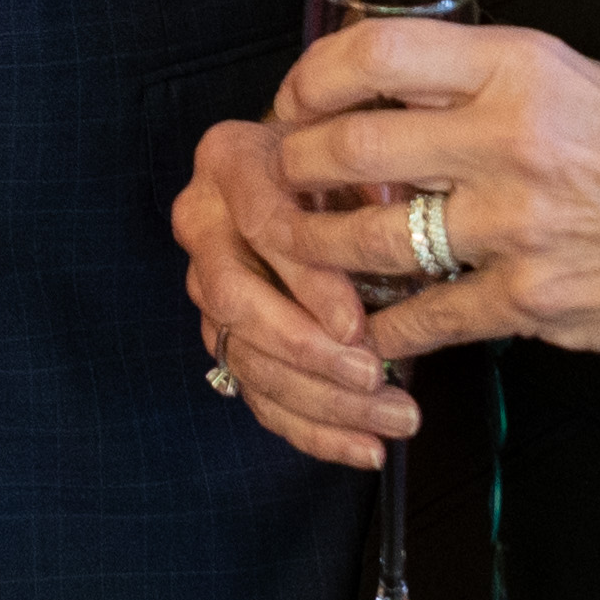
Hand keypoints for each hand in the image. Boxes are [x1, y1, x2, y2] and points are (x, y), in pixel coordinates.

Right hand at [177, 114, 418, 474]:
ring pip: (246, 357)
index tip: (357, 325)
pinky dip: (312, 431)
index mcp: (230, 162)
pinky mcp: (225, 336)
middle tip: (373, 376)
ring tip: (397, 418)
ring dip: (322, 399)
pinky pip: (256, 395)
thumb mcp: (361, 151)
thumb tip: (397, 225)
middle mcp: (202, 223)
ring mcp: (206, 286)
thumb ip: (374, 179)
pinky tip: (365, 448)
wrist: (306, 168)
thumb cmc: (345, 156)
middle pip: (236, 301)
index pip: (261, 226)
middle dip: (306, 349)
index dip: (307, 282)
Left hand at [221, 13, 599, 382]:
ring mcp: (520, 227)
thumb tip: (401, 86)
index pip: (376, 55)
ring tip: (304, 251)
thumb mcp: (591, 83)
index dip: (311, 79)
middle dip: (296, 169)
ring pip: (369, 241)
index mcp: (526, 70)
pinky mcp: (533, 303)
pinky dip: (386, 328)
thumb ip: (496, 84)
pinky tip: (371, 327)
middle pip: (350, 149)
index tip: (296, 100)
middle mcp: (515, 141)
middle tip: (284, 180)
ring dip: (319, 251)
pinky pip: (424, 317)